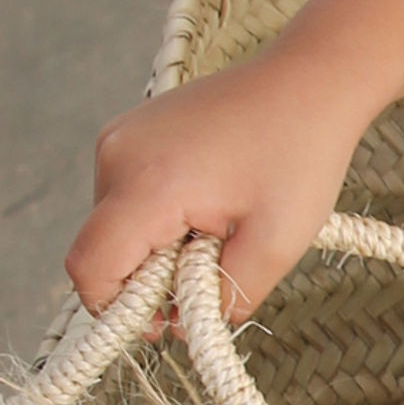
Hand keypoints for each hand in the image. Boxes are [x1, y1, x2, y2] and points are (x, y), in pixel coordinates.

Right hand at [66, 50, 369, 324]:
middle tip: (217, 264)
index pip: (90, 267)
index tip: (168, 320)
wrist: (310, 81)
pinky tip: (212, 201)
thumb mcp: (277, 245)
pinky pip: (131, 196)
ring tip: (221, 225)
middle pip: (105, 250)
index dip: (119, 311)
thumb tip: (186, 323)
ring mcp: (120, 138)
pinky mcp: (133, 131)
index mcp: (146, 183)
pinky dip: (164, 216)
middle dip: (153, 277)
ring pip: (118, 225)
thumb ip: (225, 297)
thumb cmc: (300, 154)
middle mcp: (117, 155)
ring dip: (162, 245)